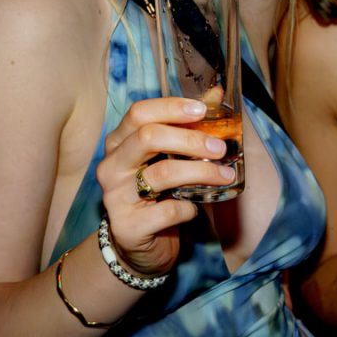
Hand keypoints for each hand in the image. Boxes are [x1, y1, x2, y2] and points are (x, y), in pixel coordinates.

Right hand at [96, 97, 234, 276]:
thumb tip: (217, 93)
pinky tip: (195, 208)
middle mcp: (111, 165)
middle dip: (191, 139)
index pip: (139, 113)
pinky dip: (189, 207)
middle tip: (220, 148)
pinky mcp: (127, 226)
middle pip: (148, 137)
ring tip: (225, 175)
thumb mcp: (171, 156)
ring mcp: (115, 196)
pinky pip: (167, 210)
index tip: (203, 111)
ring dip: (201, 172)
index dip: (172, 108)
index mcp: (120, 142)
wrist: (140, 243)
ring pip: (162, 173)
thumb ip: (190, 125)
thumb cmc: (158, 192)